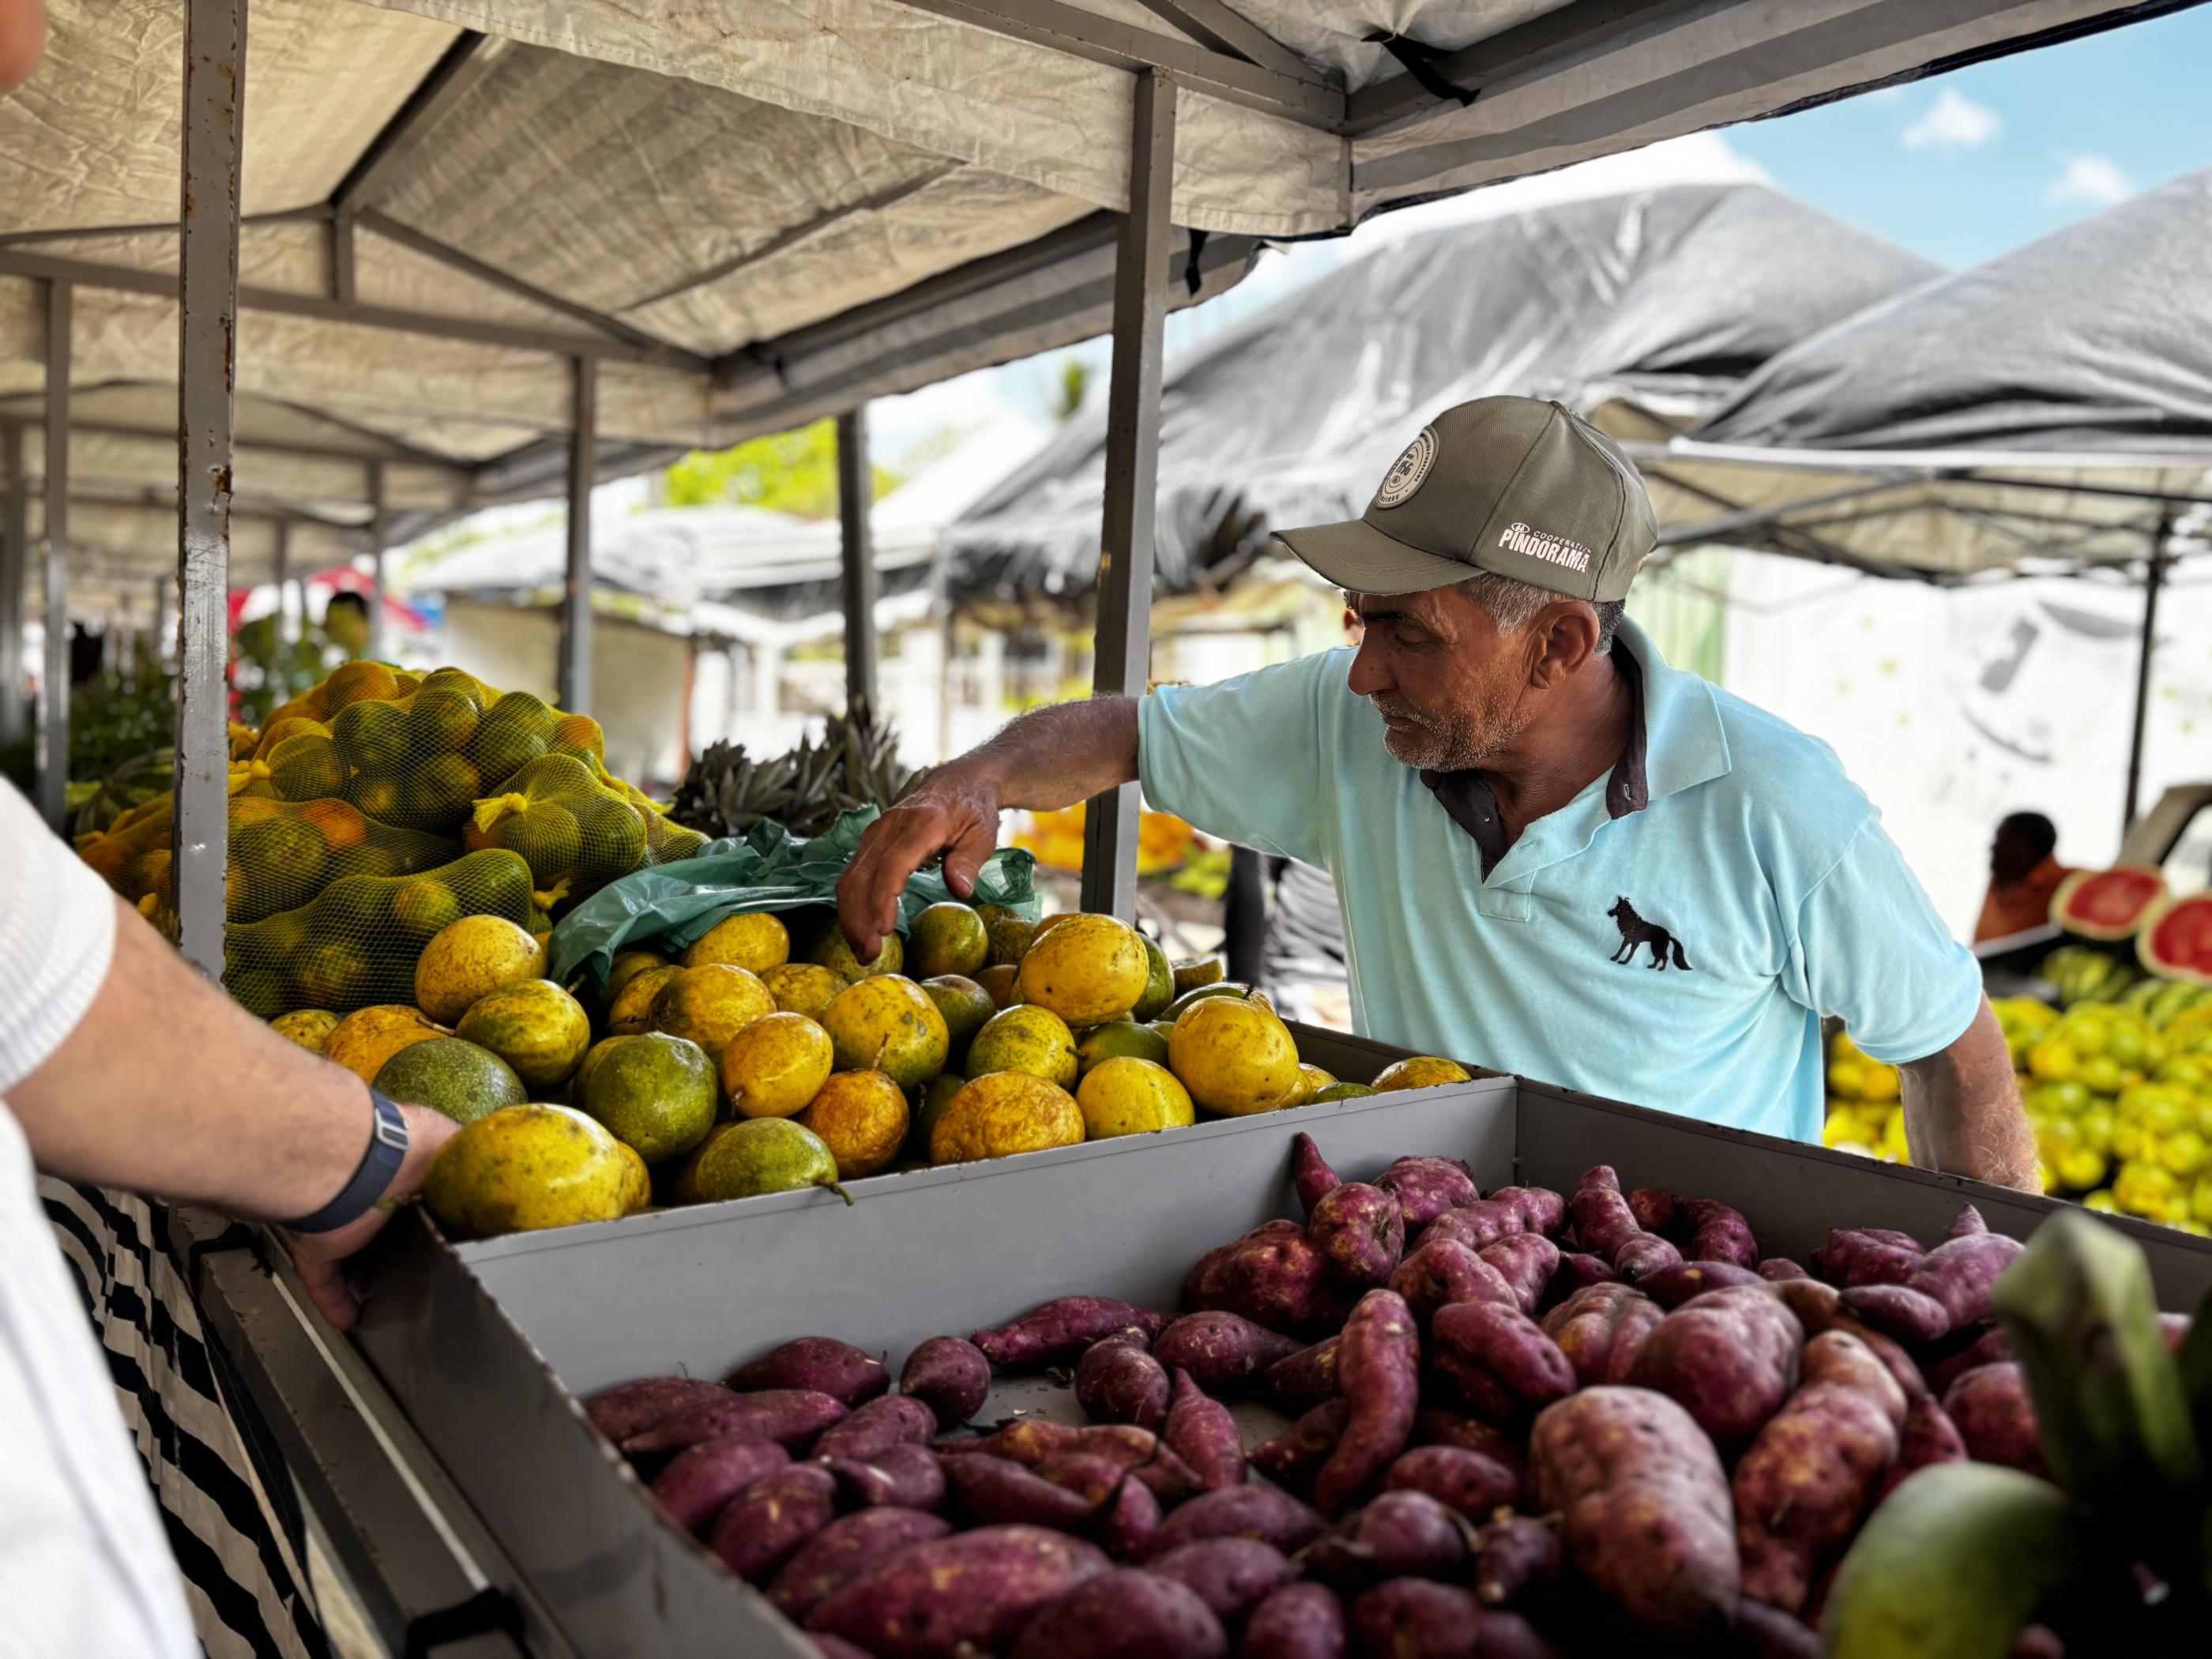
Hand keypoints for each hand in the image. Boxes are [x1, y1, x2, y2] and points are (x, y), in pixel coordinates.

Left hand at [280, 1102, 457, 1329]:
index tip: (452, 1235)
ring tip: (391, 1300)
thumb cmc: (410, 1147)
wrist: (358, 1164)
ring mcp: (343, 1220)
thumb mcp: (456, 1143)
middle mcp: (373, 1193)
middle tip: (428, 1272)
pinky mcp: (320, 1247)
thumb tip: (492, 1176)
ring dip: (366, 1273)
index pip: (423, 1192)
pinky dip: (333, 1300)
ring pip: (354, 1253)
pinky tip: (350, 1320)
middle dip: (403, 1245)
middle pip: (390, 1226)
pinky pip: (325, 1278)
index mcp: (406, 1166)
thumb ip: (470, 1160)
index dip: (435, 1211)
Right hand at [837, 760, 1004, 959]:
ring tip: (862, 952)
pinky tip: (860, 930)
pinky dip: (852, 905)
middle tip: (869, 955)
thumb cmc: (974, 809)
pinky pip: (853, 875)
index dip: (883, 898)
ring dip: (851, 917)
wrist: (959, 780)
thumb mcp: (983, 833)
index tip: (883, 930)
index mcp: (922, 823)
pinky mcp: (871, 842)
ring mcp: (877, 832)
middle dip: (860, 918)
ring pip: (851, 877)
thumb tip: (960, 890)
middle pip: (862, 875)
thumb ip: (969, 861)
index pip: (893, 863)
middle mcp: (891, 826)